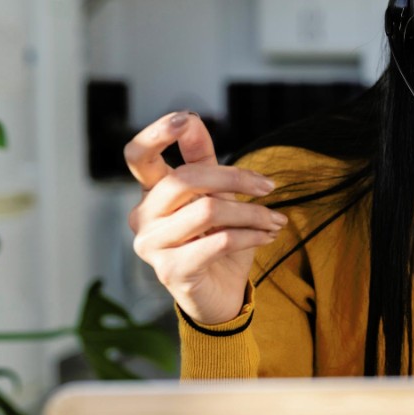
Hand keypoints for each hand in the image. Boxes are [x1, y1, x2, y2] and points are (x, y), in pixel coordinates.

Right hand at [124, 111, 286, 324]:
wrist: (222, 295)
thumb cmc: (218, 240)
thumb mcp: (216, 196)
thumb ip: (204, 160)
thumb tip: (192, 120)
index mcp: (151, 193)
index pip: (138, 156)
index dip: (156, 133)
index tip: (186, 119)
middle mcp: (142, 217)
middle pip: (185, 178)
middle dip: (235, 178)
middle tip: (269, 187)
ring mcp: (151, 245)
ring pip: (208, 210)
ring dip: (252, 213)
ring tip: (275, 220)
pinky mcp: (170, 271)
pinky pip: (218, 241)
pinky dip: (251, 235)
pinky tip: (267, 236)